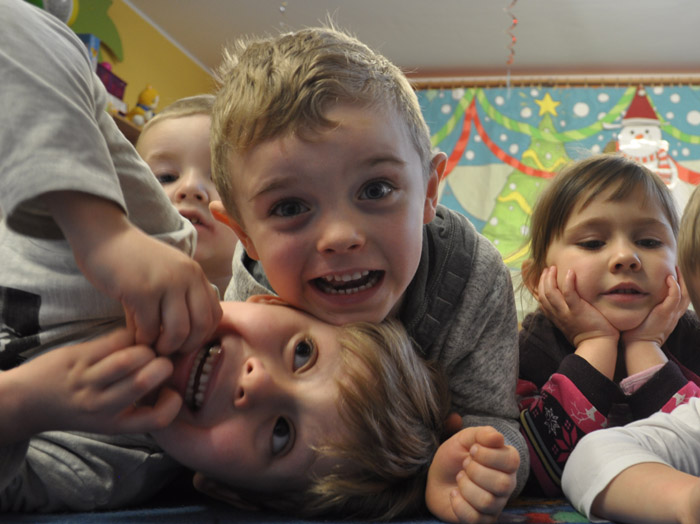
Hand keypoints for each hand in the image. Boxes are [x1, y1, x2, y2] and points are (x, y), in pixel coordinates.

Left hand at [0, 328, 181, 445]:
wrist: (29, 401)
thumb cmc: (78, 407)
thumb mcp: (108, 418)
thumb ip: (137, 405)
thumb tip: (171, 380)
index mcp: (115, 423)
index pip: (156, 418)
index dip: (173, 402)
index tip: (170, 391)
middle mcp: (101, 406)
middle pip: (144, 382)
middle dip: (162, 365)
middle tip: (160, 360)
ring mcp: (87, 381)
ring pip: (128, 359)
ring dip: (145, 349)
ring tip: (144, 349)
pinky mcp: (77, 358)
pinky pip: (113, 341)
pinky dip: (129, 336)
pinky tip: (129, 339)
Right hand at [44, 192, 221, 355]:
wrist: (104, 236)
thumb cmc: (133, 260)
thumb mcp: (167, 274)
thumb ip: (179, 298)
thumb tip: (185, 338)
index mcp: (196, 274)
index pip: (215, 315)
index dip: (201, 336)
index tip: (183, 343)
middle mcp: (187, 277)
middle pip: (201, 326)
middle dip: (185, 346)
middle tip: (167, 350)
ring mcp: (166, 283)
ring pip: (178, 331)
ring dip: (165, 346)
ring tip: (151, 346)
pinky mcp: (142, 291)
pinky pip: (150, 328)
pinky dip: (143, 339)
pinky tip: (135, 336)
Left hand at [426, 426, 518, 523]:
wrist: (436, 478)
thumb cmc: (454, 457)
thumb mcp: (464, 439)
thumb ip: (481, 434)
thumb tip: (498, 437)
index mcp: (507, 462)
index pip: (512, 461)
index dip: (488, 454)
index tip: (472, 450)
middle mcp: (507, 485)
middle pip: (502, 484)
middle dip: (475, 471)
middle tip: (464, 465)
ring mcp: (496, 505)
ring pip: (487, 502)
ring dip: (465, 487)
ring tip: (460, 478)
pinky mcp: (482, 520)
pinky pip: (474, 518)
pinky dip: (458, 504)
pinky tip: (454, 494)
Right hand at [537, 266, 617, 346]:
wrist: (597, 345)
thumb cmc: (588, 335)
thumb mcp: (571, 324)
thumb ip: (566, 314)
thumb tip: (566, 303)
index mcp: (555, 317)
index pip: (541, 300)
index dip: (539, 287)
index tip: (542, 277)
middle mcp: (557, 314)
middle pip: (543, 294)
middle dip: (542, 280)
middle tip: (547, 269)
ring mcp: (566, 312)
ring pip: (550, 293)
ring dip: (550, 279)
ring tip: (552, 268)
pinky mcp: (577, 310)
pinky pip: (568, 293)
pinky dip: (567, 282)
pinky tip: (570, 272)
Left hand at [623, 273, 688, 374]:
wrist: (640, 346)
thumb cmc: (637, 335)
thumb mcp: (645, 321)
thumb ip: (645, 312)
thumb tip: (632, 302)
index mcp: (670, 316)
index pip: (680, 299)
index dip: (679, 287)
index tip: (673, 276)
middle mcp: (674, 315)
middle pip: (686, 295)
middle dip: (683, 281)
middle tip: (677, 268)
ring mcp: (672, 314)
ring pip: (684, 294)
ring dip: (680, 280)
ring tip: (675, 268)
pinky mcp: (666, 313)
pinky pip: (675, 297)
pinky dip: (674, 287)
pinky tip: (669, 278)